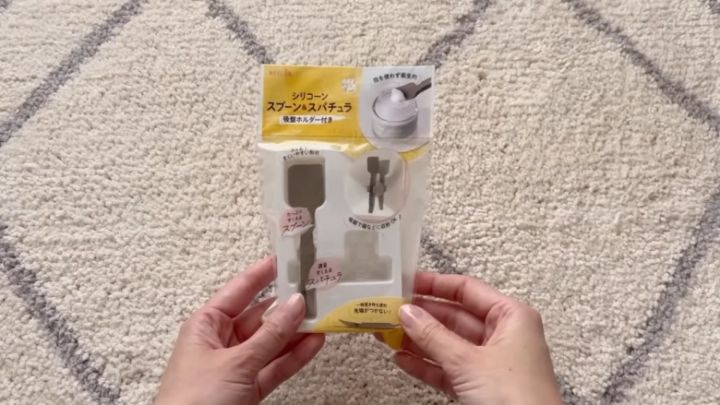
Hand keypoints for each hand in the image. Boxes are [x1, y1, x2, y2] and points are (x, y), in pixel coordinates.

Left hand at [154, 257, 324, 404]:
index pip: (238, 291)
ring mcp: (236, 366)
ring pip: (271, 342)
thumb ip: (269, 335)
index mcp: (205, 325)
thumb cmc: (192, 402)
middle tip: (315, 291)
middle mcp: (220, 342)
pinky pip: (275, 366)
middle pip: (260, 316)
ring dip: (296, 332)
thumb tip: (295, 305)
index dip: (261, 274)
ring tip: (323, 315)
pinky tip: (315, 343)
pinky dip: (294, 356)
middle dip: (287, 306)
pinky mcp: (248, 389)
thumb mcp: (235, 363)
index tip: (285, 259)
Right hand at [390, 272, 561, 404]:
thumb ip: (434, 336)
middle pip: (455, 316)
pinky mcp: (482, 386)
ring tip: (389, 333)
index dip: (436, 285)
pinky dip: (426, 364)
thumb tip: (408, 313)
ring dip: (419, 340)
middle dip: (422, 315)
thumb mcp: (468, 361)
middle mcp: (504, 336)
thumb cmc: (520, 399)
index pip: (468, 289)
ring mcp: (492, 362)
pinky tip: (403, 359)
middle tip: (391, 310)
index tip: (407, 282)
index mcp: (512, 316)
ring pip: (449, 343)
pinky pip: (449, 368)